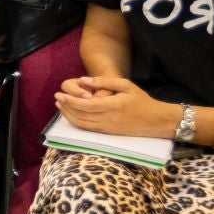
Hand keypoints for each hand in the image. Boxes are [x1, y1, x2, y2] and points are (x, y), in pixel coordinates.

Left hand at [55, 75, 175, 137]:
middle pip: (81, 115)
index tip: (60, 94)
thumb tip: (83, 79)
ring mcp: (108, 128)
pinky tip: (71, 115)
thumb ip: (104, 82)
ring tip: (60, 106)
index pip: (86, 105)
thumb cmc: (141, 100)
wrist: (156, 120)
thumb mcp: (125, 85)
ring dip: (68, 116)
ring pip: (82, 124)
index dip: (70, 101)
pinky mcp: (108, 133)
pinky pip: (88, 129)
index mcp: (113, 106)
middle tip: (56, 98)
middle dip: (66, 107)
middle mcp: (109, 119)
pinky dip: (77, 123)